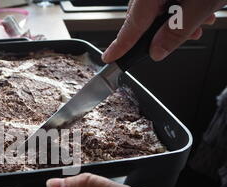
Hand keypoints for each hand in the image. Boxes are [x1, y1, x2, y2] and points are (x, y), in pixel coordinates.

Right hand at [102, 0, 226, 61]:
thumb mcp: (201, 5)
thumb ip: (176, 32)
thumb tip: (157, 51)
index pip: (132, 25)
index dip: (120, 45)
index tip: (110, 58)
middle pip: (143, 16)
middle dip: (159, 33)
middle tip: (180, 40)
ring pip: (156, 6)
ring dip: (175, 20)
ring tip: (200, 22)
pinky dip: (179, 6)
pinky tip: (200, 8)